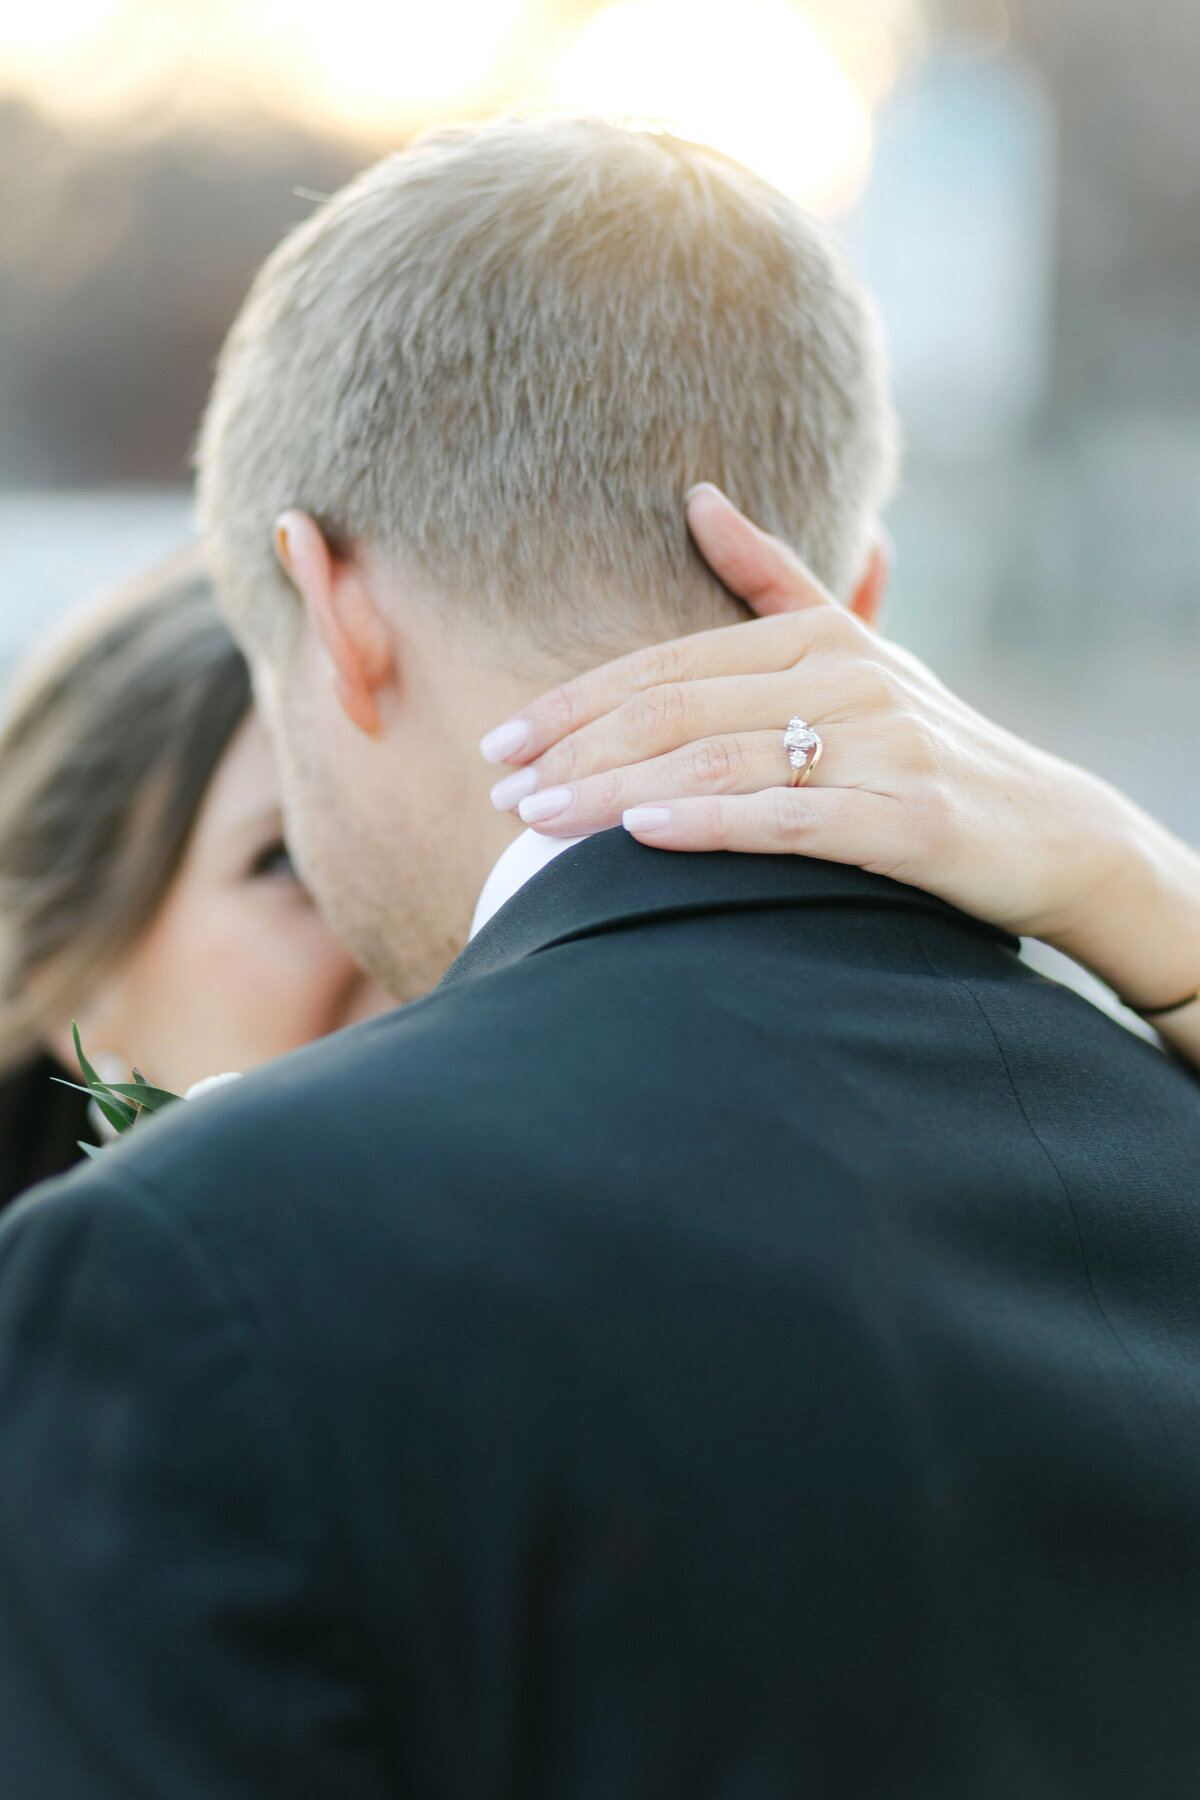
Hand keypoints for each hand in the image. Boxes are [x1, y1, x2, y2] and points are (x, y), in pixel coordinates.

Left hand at [482, 485, 1123, 949]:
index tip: (499, 742)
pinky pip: (791, 819)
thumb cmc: (930, 743)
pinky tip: (643, 835)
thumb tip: (698, 495)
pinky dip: (712, 823)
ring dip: (614, 793)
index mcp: (816, 638)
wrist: (1049, 830)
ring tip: (537, 823)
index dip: (575, 703)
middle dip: (574, 752)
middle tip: (497, 791)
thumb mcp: (851, 651)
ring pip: (719, 763)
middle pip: (678, 711)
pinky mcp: (909, 819)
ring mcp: (880, 747)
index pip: (667, 665)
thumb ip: (771, 580)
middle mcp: (845, 680)